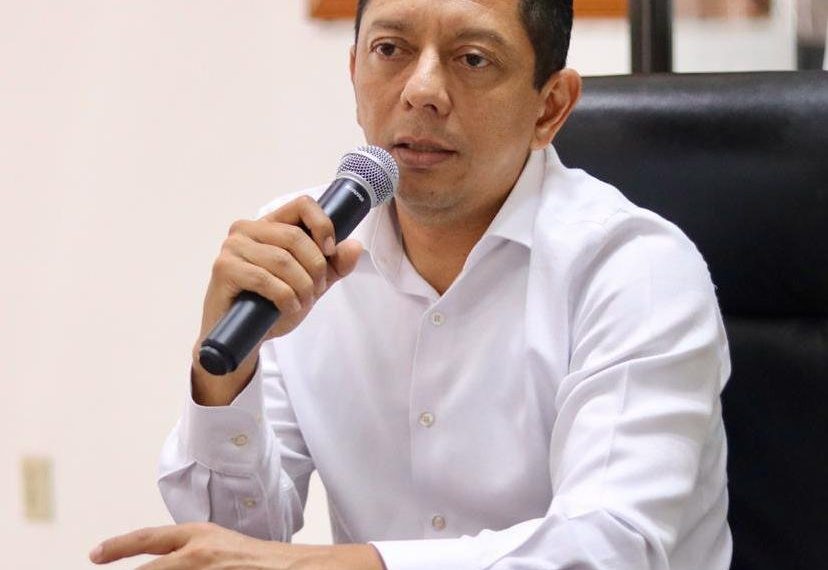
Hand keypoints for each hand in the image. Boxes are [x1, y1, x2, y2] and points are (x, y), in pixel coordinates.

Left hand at [89, 522, 384, 569]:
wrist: (300, 568)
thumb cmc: (265, 562)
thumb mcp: (223, 548)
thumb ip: (194, 554)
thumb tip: (166, 562)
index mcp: (199, 536)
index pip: (148, 538)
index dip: (118, 546)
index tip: (95, 555)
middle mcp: (195, 553)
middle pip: (146, 569)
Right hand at [192, 195, 363, 404]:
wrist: (243, 337)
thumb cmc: (272, 306)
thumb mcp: (311, 284)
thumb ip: (334, 266)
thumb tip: (355, 246)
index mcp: (269, 225)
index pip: (302, 205)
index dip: (323, 225)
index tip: (330, 251)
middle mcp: (247, 229)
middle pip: (295, 236)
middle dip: (315, 267)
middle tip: (316, 290)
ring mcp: (232, 247)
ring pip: (282, 259)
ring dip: (301, 286)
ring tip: (302, 302)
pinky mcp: (223, 268)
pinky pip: (264, 278)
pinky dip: (284, 296)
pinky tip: (288, 307)